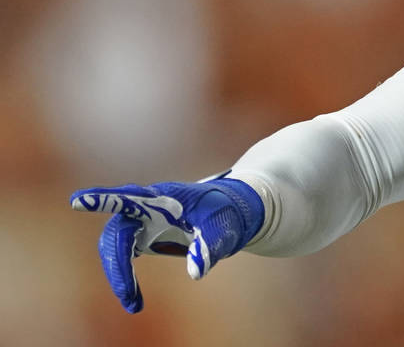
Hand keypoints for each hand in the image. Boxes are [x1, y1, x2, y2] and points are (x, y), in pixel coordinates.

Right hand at [70, 174, 264, 312]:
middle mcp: (146, 207)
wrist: (228, 212)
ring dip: (119, 275)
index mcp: (163, 197)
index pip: (129, 196)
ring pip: (114, 246)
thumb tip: (195, 272)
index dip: (102, 198)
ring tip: (134, 304)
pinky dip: (124, 277)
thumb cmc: (224, 213)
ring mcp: (141, 221)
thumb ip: (210, 246)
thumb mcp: (223, 227)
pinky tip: (134, 298)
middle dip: (117, 264)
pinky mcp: (142, 236)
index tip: (77, 201)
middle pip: (116, 232)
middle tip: (129, 296)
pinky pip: (122, 256)